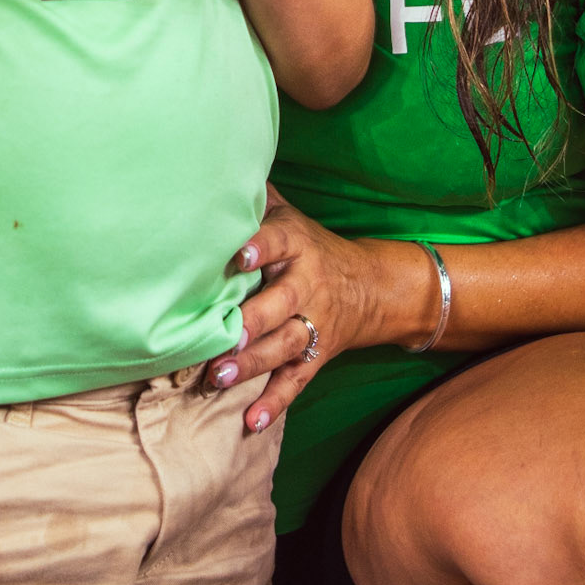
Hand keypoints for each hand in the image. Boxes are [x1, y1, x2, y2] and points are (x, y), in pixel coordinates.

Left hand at [203, 190, 379, 434]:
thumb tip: (212, 162)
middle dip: (253, 321)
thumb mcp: (290, 215)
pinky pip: (296, 381)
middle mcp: (306, 285)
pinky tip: (251, 422)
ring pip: (284, 345)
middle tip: (224, 334)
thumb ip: (254, 198)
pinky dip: (275, 403)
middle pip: (280, 304)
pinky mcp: (317, 355)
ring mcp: (313, 324)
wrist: (372, 286)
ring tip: (219, 377)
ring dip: (253, 364)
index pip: (277, 242)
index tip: (236, 256)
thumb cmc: (310, 246)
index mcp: (296, 245)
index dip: (257, 249)